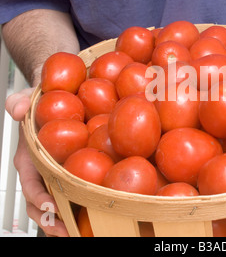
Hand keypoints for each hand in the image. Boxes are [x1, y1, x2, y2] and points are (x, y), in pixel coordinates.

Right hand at [6, 88, 68, 236]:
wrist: (54, 102)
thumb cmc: (40, 105)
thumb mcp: (29, 101)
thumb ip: (20, 103)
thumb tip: (18, 109)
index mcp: (29, 161)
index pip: (30, 184)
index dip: (39, 199)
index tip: (52, 208)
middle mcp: (41, 172)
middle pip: (41, 204)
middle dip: (51, 221)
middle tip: (67, 232)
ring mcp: (56, 175)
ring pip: (57, 204)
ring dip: (66, 220)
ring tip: (80, 233)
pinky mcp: (71, 174)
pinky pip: (75, 192)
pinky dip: (81, 206)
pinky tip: (98, 212)